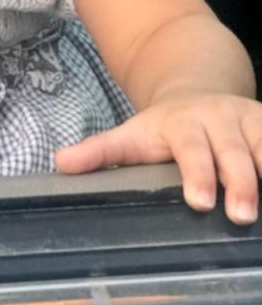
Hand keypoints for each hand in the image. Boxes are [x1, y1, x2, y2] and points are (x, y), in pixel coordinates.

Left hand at [55, 93, 261, 222]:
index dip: (196, 173)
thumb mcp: (132, 134)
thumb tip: (61, 163)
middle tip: (241, 213)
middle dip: (239, 181)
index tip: (199, 200)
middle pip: (232, 152)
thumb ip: (100, 151)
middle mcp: (220, 120)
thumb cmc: (163, 127)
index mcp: (183, 124)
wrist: (198, 91)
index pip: (190, 149)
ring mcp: (250, 122)